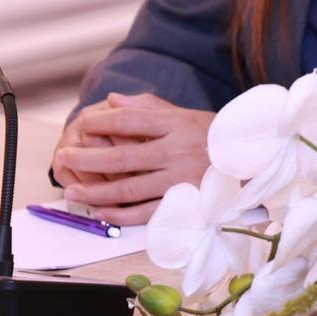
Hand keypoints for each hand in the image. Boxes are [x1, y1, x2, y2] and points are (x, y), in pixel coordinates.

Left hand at [52, 92, 214, 225]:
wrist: (252, 161)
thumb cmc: (214, 137)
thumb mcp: (185, 114)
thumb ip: (148, 107)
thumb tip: (112, 101)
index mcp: (176, 125)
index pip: (129, 120)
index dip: (100, 122)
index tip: (81, 125)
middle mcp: (177, 151)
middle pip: (121, 156)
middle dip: (86, 159)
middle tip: (63, 157)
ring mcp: (180, 179)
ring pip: (127, 188)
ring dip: (95, 191)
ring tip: (71, 190)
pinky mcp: (183, 202)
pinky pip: (145, 212)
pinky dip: (119, 215)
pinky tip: (100, 211)